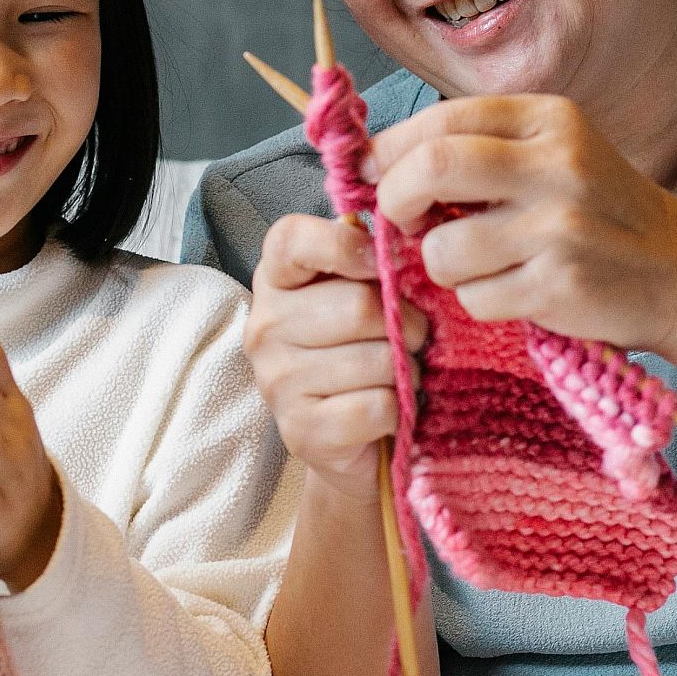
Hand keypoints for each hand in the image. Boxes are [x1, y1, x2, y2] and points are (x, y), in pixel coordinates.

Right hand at [243, 213, 427, 489]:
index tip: (380, 265)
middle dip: (406, 323)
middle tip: (412, 337)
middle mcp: (264, 327)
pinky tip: (385, 410)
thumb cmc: (360, 346)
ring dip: (406, 371)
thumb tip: (402, 239)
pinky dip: (398, 410)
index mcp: (275, 279)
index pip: (293, 240)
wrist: (347, 436)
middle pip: (359, 306)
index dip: (346, 245)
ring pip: (378, 361)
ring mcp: (277, 382)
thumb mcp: (359, 290)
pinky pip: (378, 406)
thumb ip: (372, 259)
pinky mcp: (302, 431)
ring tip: (396, 376)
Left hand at [366, 95, 676, 358]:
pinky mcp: (561, 284)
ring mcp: (560, 227)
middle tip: (400, 223)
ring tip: (477, 266)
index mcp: (548, 120)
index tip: (372, 177)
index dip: (389, 151)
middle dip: (395, 201)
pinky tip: (514, 292)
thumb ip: (480, 150)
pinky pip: (475, 299)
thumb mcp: (553, 156)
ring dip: (441, 267)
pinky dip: (478, 303)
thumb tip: (379, 164)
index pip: (440, 120)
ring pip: (442, 248)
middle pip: (431, 168)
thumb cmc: (599, 215)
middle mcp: (556, 164)